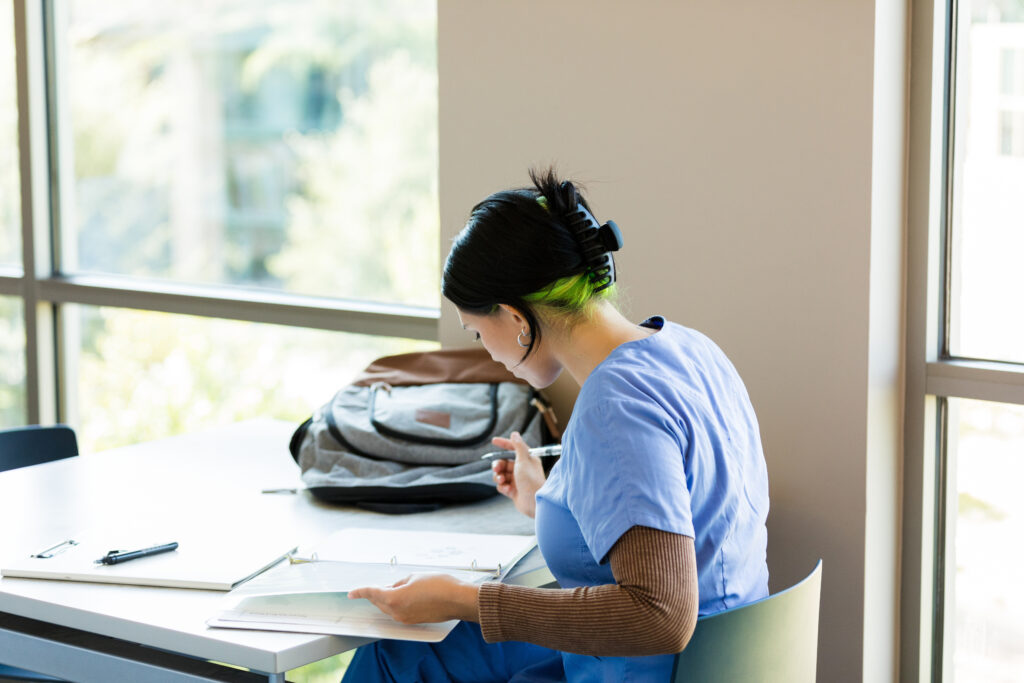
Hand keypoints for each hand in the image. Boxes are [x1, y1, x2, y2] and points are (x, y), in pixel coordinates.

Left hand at [348, 573, 479, 623]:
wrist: (457, 600)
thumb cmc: (439, 585)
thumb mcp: (415, 577)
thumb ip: (400, 583)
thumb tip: (394, 588)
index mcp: (394, 599)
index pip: (372, 594)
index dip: (360, 591)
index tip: (351, 592)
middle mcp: (397, 612)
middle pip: (379, 602)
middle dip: (376, 593)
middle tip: (377, 585)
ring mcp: (405, 619)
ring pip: (388, 608)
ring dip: (387, 599)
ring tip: (394, 588)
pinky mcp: (414, 621)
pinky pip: (398, 612)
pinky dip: (397, 604)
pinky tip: (404, 596)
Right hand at [491, 431, 545, 518]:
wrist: (534, 503)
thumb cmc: (531, 480)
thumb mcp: (524, 461)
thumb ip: (518, 446)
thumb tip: (514, 434)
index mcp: (527, 460)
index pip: (513, 448)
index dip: (504, 444)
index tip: (493, 441)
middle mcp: (522, 469)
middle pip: (504, 463)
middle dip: (498, 465)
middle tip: (497, 469)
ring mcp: (517, 480)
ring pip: (501, 474)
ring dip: (499, 477)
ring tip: (502, 481)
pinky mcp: (513, 491)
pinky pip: (502, 486)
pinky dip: (502, 487)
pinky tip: (508, 490)